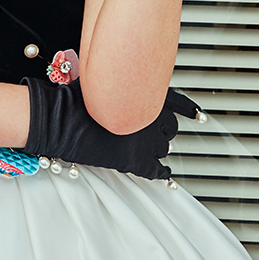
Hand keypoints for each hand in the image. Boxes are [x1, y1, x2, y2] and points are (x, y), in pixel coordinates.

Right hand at [22, 77, 201, 181]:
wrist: (61, 119)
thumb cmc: (76, 97)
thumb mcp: (103, 82)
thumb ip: (125, 88)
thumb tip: (129, 90)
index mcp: (145, 94)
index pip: (178, 102)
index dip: (189, 110)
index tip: (198, 114)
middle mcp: (150, 116)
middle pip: (170, 127)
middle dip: (162, 129)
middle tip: (152, 131)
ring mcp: (144, 140)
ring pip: (163, 147)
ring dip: (157, 148)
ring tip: (146, 148)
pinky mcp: (134, 160)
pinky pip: (157, 170)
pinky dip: (163, 174)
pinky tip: (165, 177)